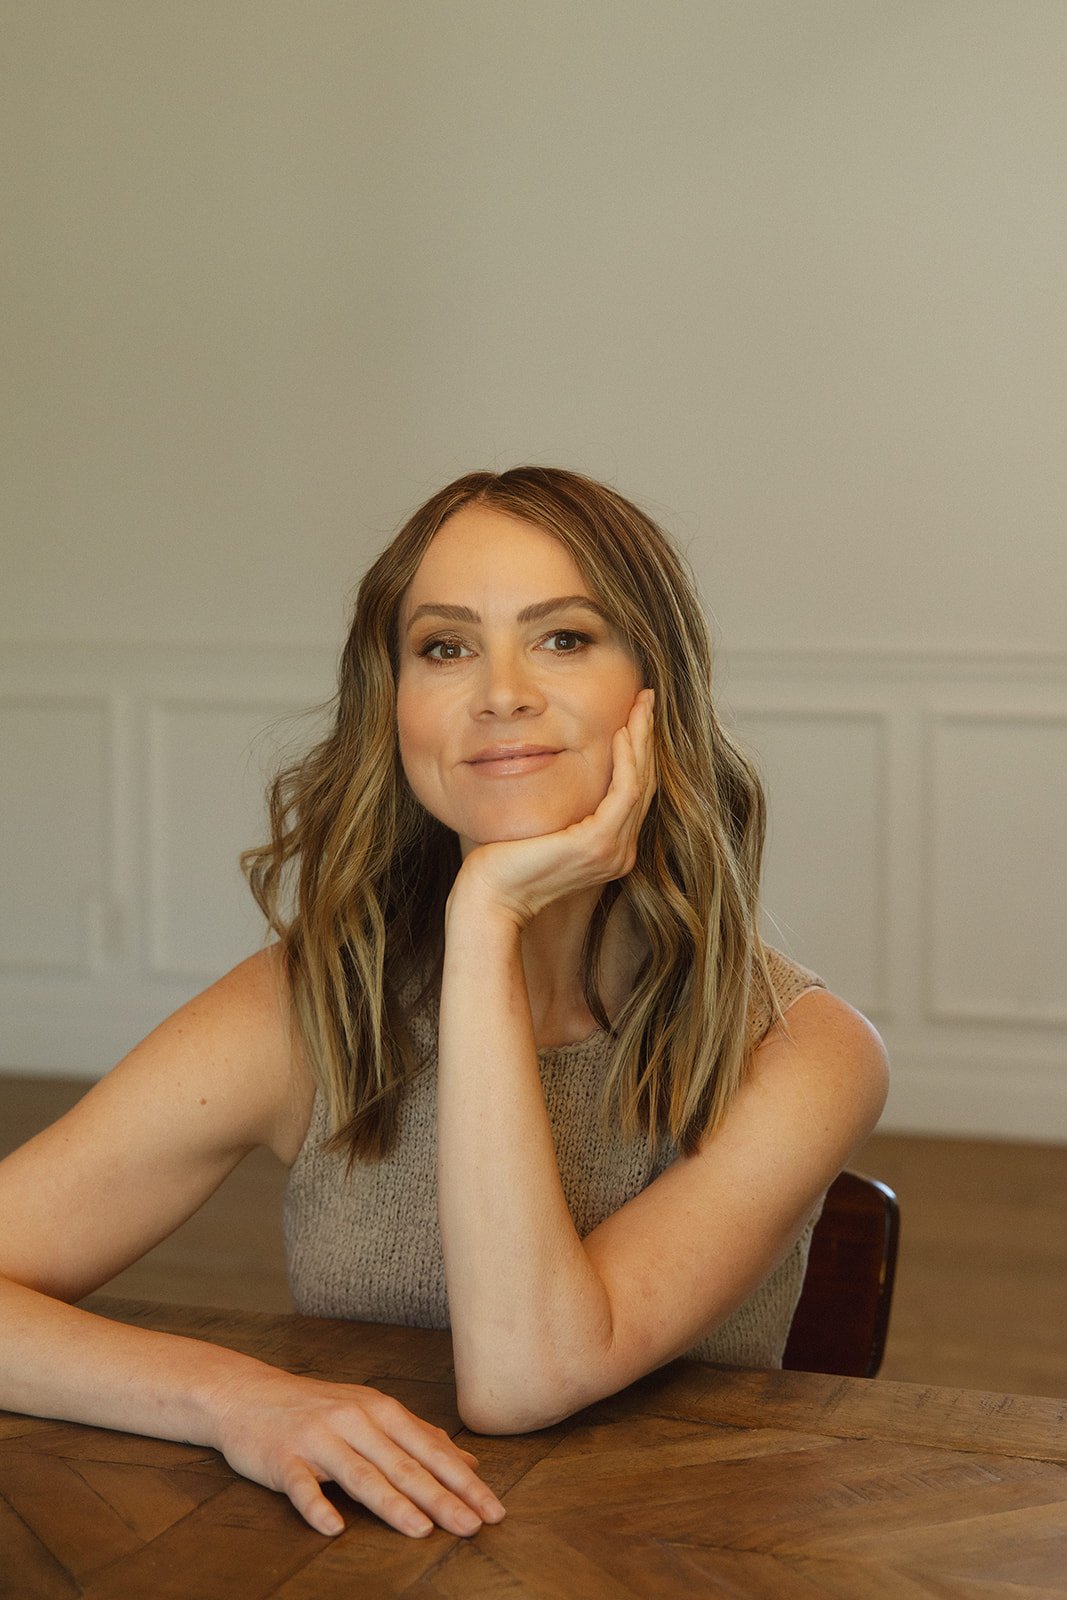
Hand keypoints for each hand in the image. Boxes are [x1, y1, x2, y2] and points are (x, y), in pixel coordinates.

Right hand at [210, 1362, 505, 1538]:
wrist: (248, 1393)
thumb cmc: (319, 1407)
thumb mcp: (371, 1412)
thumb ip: (418, 1436)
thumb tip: (469, 1462)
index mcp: (380, 1410)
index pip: (430, 1449)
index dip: (463, 1481)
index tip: (492, 1509)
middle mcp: (354, 1419)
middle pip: (403, 1464)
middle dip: (441, 1497)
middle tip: (473, 1526)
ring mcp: (318, 1437)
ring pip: (361, 1474)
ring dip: (392, 1503)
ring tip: (421, 1530)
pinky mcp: (283, 1456)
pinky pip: (301, 1485)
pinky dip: (317, 1505)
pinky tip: (334, 1528)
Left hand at [451, 688, 655, 927]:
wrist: (491, 896)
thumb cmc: (505, 860)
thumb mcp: (544, 824)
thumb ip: (563, 804)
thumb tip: (558, 765)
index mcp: (609, 848)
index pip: (633, 791)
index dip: (639, 751)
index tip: (637, 714)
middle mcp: (619, 852)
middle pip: (645, 782)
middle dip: (647, 737)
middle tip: (647, 698)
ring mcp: (612, 851)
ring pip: (639, 783)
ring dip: (642, 740)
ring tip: (641, 706)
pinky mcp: (596, 844)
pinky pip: (623, 793)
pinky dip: (626, 761)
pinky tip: (620, 734)